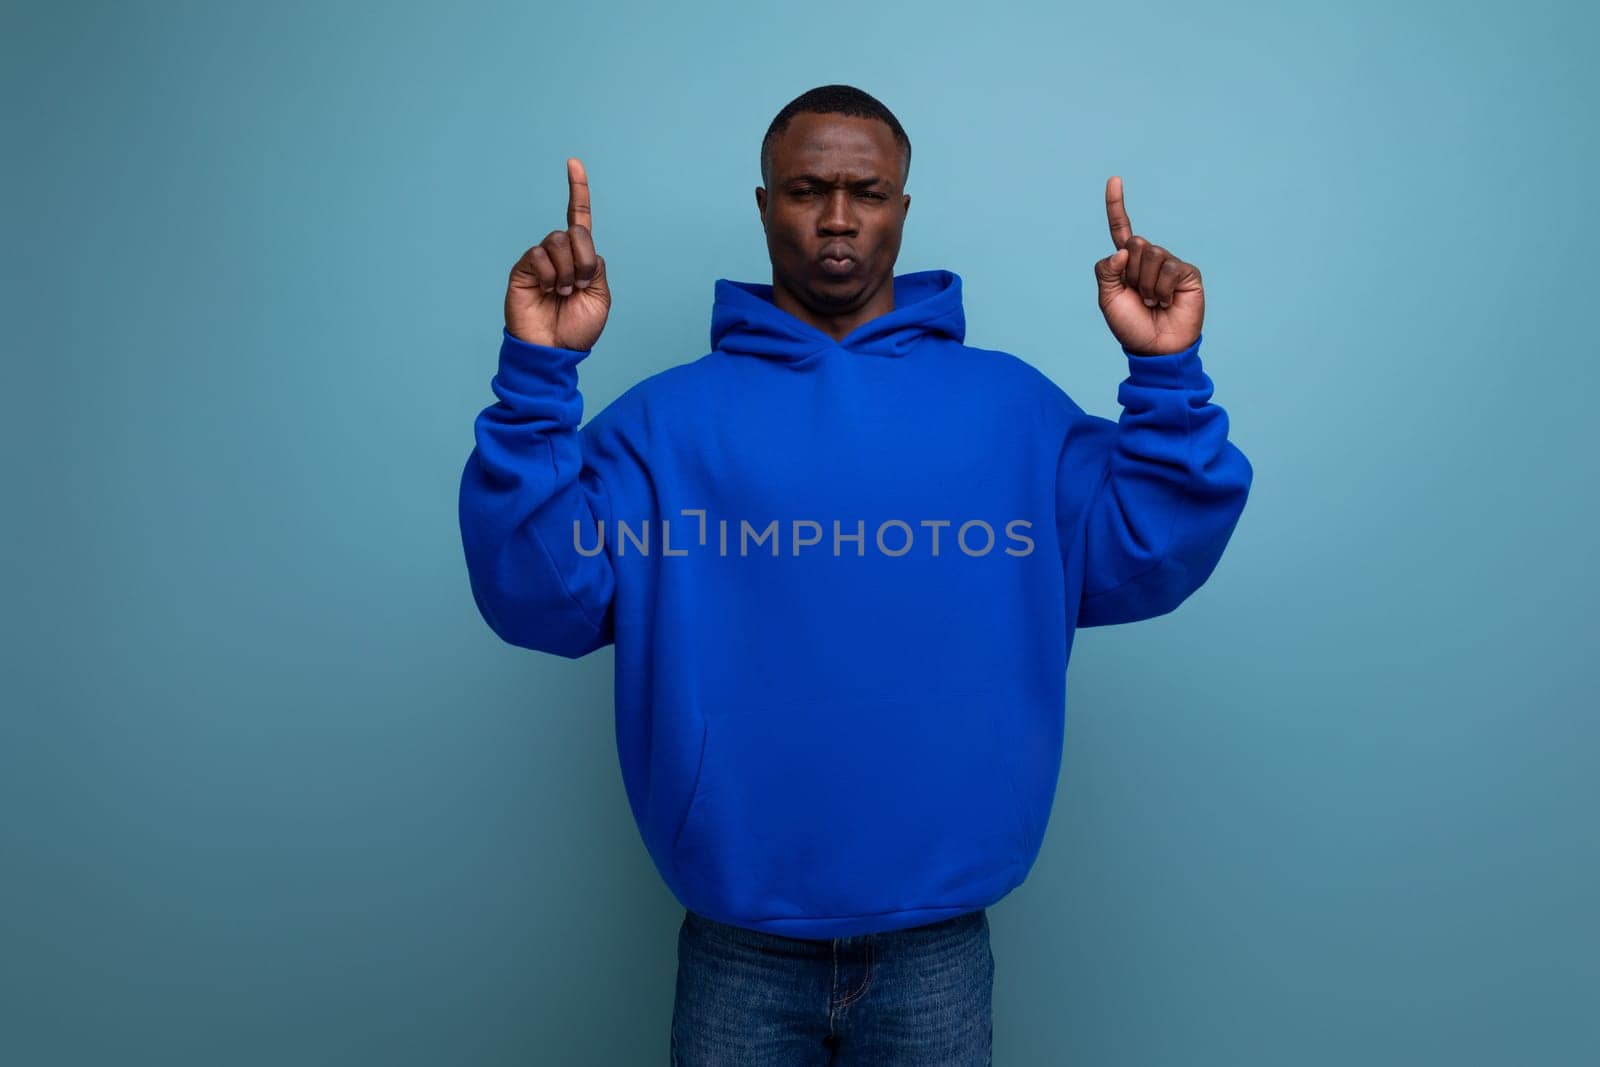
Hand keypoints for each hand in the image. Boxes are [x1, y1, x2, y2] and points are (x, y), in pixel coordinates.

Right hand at [505, 157, 611, 349]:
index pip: (579, 217)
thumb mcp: (600, 296)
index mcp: (581, 258)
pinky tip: (547, 290)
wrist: (554, 350)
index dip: (578, 190)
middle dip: (584, 259)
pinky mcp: (523, 268)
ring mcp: (541, 260)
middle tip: (579, 287)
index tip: (573, 162)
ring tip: (562, 293)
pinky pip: (539, 254)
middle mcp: (560, 254)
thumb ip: (595, 265)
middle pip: (575, 231)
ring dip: (567, 270)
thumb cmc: (577, 328)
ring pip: (558, 241)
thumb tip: (576, 242)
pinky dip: (550, 273)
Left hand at [1093, 176, 1203, 355]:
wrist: (1155, 348)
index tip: (1114, 179)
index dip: (1116, 205)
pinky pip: (1168, 269)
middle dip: (1131, 273)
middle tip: (1138, 297)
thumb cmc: (1130, 326)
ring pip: (1150, 254)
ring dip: (1146, 285)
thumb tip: (1122, 249)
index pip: (1120, 229)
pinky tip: (1167, 303)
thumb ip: (1106, 271)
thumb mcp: (1107, 300)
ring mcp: (1169, 264)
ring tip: (1153, 302)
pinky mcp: (1187, 272)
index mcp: (1126, 263)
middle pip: (1134, 243)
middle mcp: (1148, 259)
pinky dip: (1162, 290)